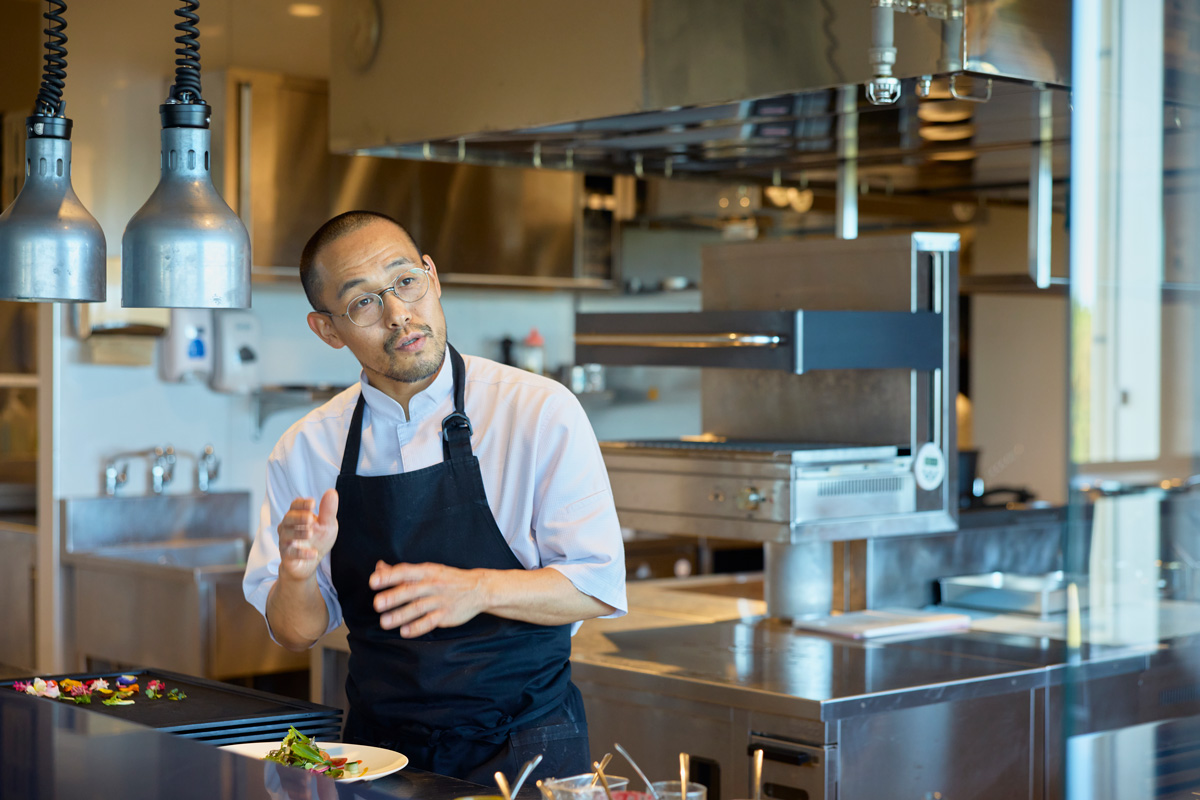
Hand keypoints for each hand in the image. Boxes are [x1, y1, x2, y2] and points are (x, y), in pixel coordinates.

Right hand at [277, 489, 338, 581]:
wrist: (310, 564)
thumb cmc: (317, 541)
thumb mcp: (327, 525)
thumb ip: (328, 511)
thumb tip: (331, 492)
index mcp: (298, 517)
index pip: (295, 506)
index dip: (302, 504)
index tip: (313, 503)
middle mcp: (288, 527)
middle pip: (288, 518)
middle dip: (298, 517)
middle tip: (310, 518)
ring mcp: (286, 542)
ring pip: (286, 535)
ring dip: (298, 533)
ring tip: (310, 533)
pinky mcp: (287, 557)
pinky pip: (291, 554)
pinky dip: (302, 553)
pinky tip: (313, 553)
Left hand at [369, 562, 489, 637]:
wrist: (479, 588)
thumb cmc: (448, 578)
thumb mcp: (428, 570)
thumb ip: (402, 571)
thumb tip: (379, 567)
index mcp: (426, 571)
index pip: (405, 572)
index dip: (389, 576)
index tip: (373, 581)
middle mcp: (432, 585)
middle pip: (410, 591)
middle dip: (393, 597)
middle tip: (377, 604)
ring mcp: (440, 600)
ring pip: (418, 608)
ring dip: (401, 615)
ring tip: (385, 622)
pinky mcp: (446, 614)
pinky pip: (430, 621)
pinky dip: (417, 627)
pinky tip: (404, 632)